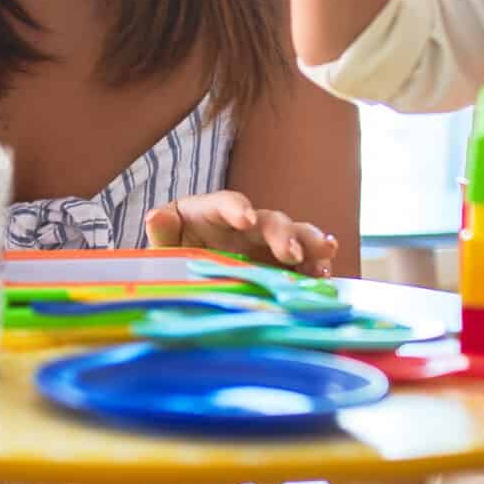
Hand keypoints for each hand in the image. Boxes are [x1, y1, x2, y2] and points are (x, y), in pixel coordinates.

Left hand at [144, 192, 339, 274]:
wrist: (186, 280)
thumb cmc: (174, 255)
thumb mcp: (165, 247)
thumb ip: (163, 233)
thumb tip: (156, 216)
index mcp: (213, 213)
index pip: (226, 203)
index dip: (237, 209)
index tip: (246, 220)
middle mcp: (246, 225)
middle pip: (268, 220)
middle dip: (282, 233)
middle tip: (291, 253)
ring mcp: (267, 244)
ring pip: (295, 236)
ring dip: (310, 242)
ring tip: (327, 253)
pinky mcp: (281, 266)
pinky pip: (304, 263)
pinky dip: (316, 267)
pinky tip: (327, 276)